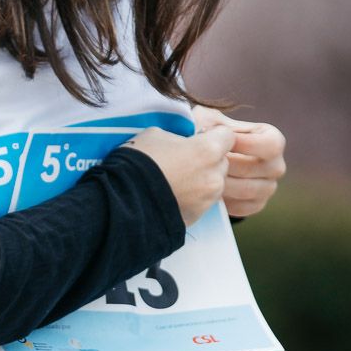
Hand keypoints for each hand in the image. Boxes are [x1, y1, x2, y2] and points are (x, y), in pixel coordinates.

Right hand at [121, 120, 236, 226]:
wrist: (123, 201)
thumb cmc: (138, 162)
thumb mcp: (155, 135)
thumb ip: (178, 137)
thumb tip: (184, 141)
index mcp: (208, 150)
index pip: (227, 135)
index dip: (213, 134)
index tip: (200, 136)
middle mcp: (214, 175)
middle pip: (221, 161)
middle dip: (208, 159)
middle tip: (184, 160)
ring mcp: (208, 199)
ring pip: (214, 183)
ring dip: (202, 179)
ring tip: (176, 180)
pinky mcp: (199, 216)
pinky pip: (202, 201)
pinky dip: (193, 197)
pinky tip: (172, 194)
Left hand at [189, 105, 285, 219]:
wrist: (205, 161)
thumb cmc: (211, 135)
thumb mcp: (210, 122)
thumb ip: (212, 124)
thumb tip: (209, 133)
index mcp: (271, 140)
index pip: (272, 144)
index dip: (247, 144)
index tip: (222, 144)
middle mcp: (275, 165)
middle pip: (265, 169)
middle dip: (233, 165)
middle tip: (211, 163)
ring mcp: (268, 187)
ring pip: (252, 190)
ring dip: (226, 184)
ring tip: (206, 177)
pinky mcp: (256, 205)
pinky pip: (245, 207)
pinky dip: (227, 201)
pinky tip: (211, 192)